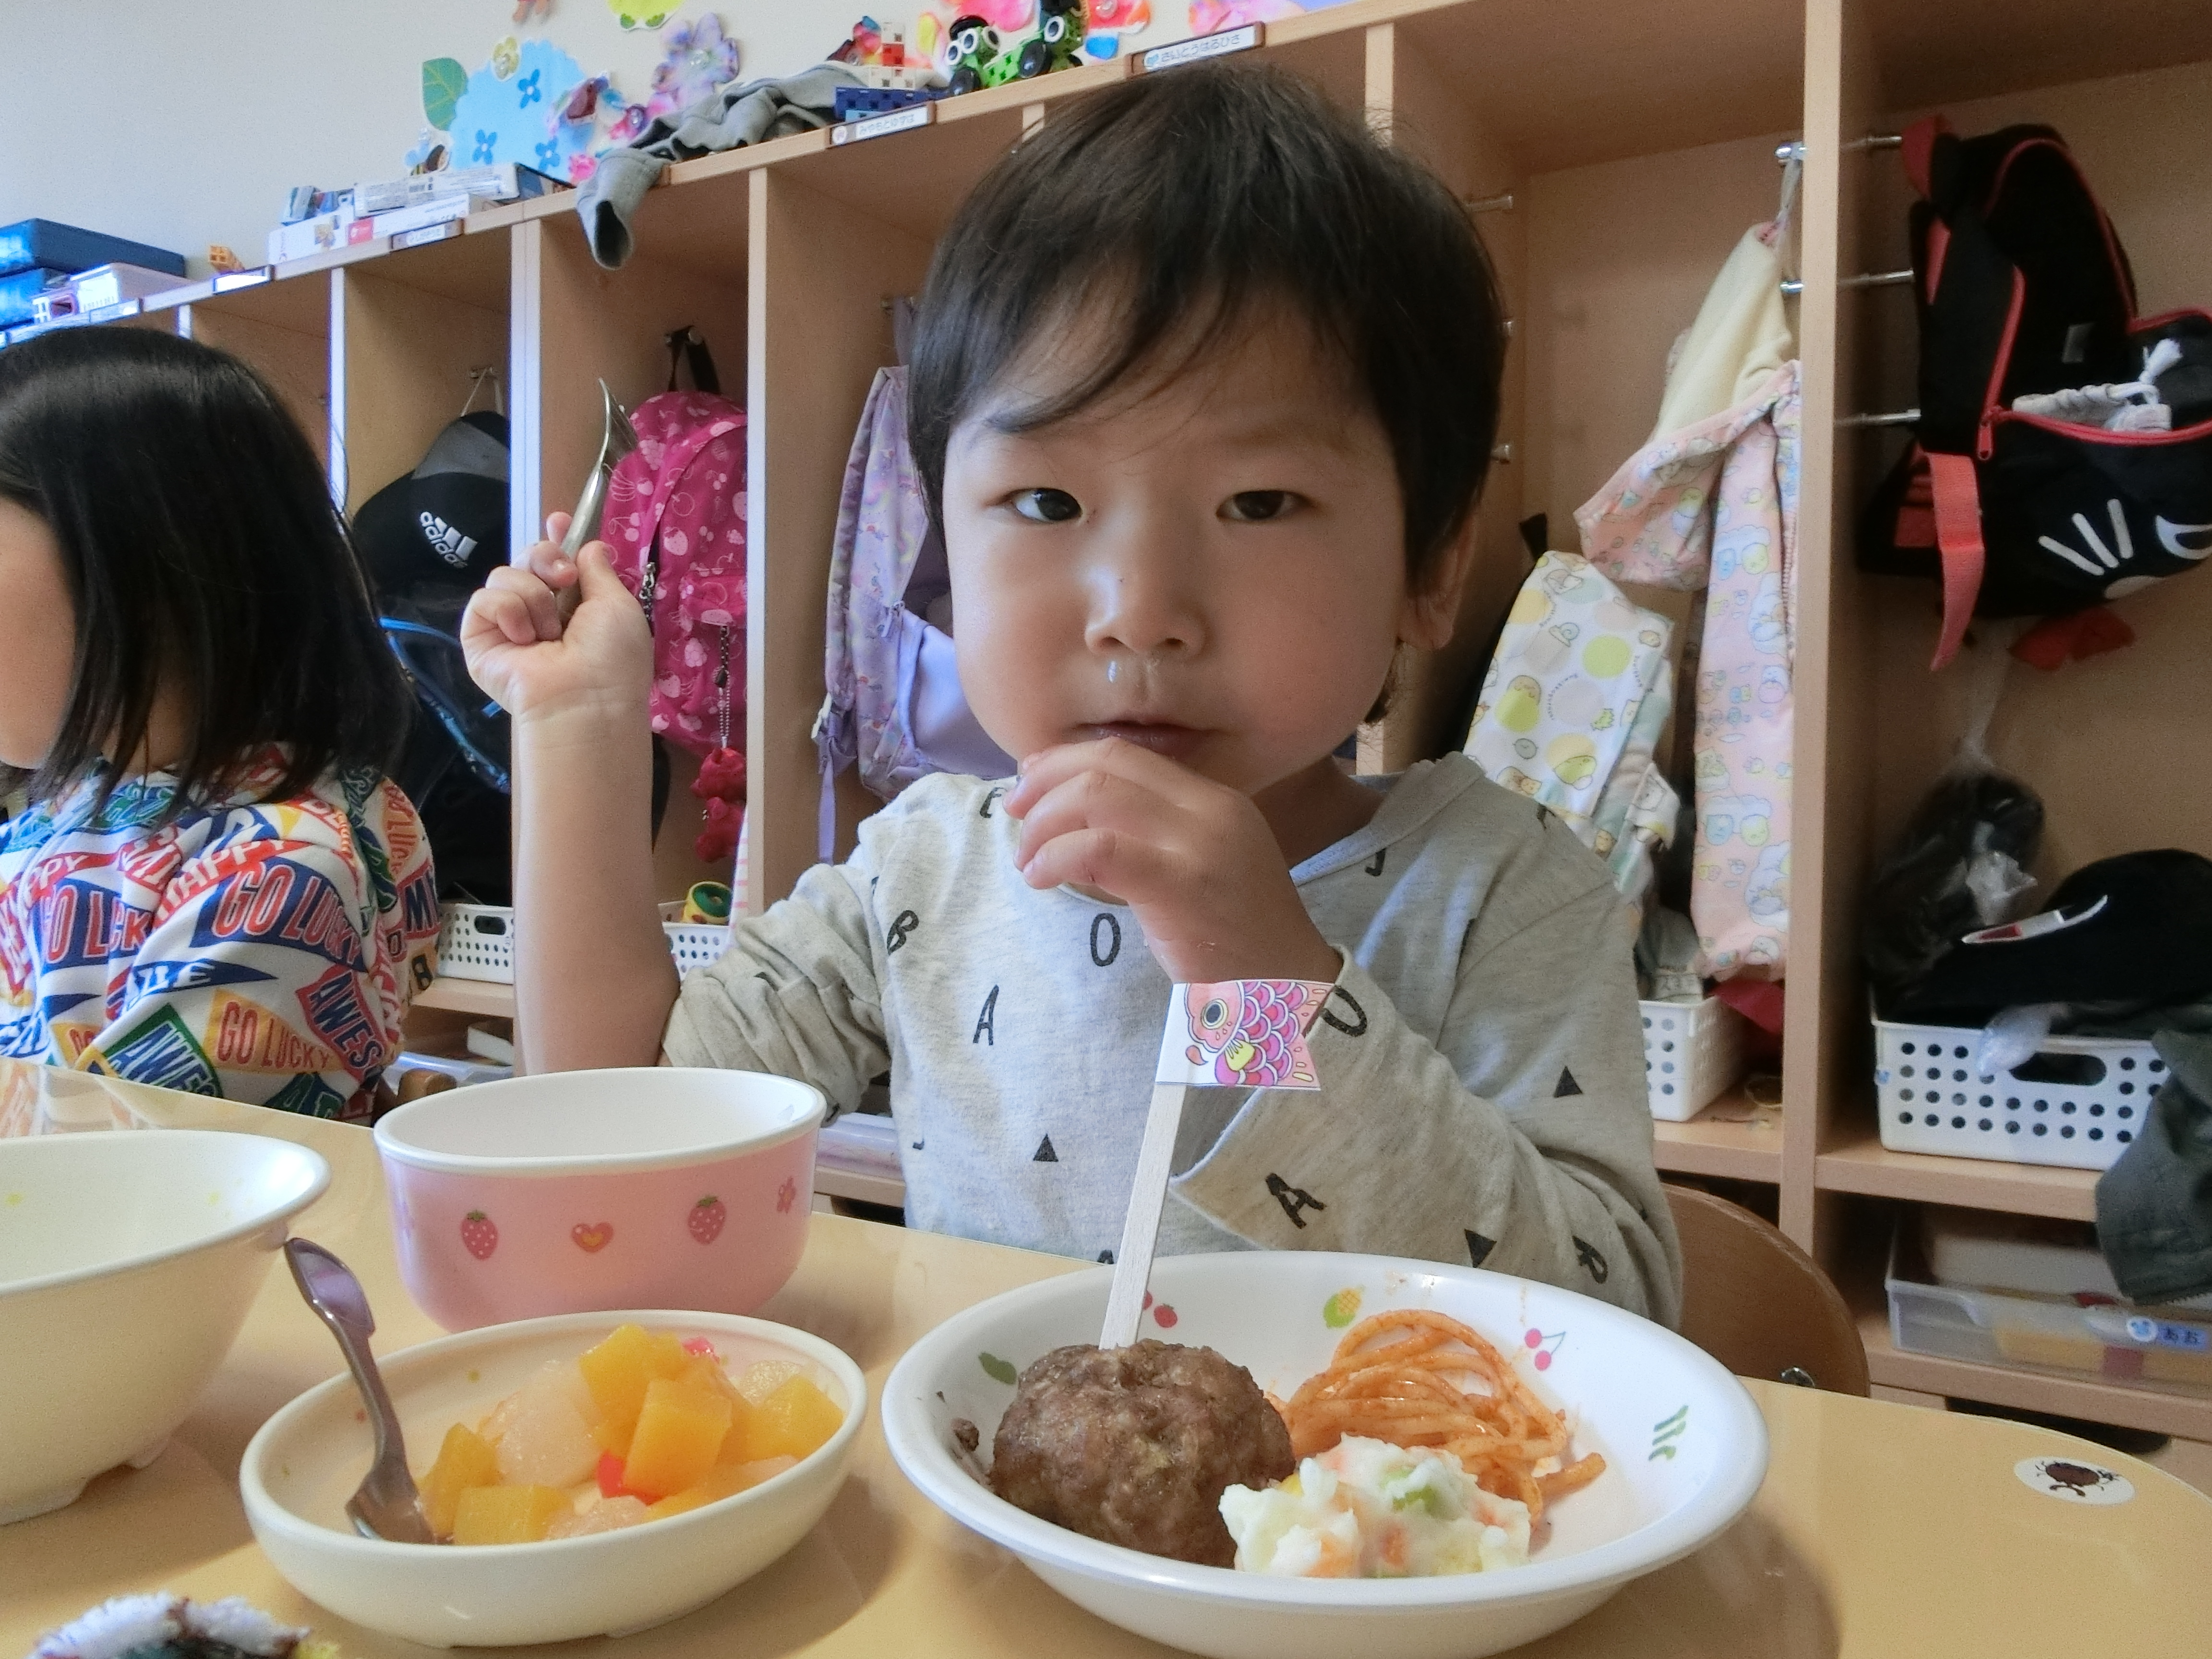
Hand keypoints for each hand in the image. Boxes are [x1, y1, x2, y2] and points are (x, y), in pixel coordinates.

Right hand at [461, 514, 651, 725]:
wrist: (584, 699)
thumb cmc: (611, 657)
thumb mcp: (618, 605)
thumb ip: (599, 570)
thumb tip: (589, 543)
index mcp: (574, 604)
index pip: (556, 560)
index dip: (555, 538)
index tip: (559, 521)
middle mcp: (539, 610)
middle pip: (528, 557)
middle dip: (546, 559)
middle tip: (564, 578)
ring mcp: (507, 624)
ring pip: (505, 574)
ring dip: (534, 597)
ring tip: (551, 633)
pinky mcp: (480, 637)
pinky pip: (484, 598)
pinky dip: (508, 611)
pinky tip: (525, 639)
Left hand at [1002, 738, 1340, 984]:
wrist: (1289, 991)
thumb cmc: (1236, 939)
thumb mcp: (1203, 865)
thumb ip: (1157, 833)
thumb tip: (1078, 811)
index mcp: (1214, 799)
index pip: (1127, 754)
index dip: (1066, 759)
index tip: (1029, 780)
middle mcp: (1210, 809)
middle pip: (1107, 764)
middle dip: (1044, 782)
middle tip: (1014, 814)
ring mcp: (1198, 844)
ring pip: (1097, 796)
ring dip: (1045, 823)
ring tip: (1027, 859)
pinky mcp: (1181, 885)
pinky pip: (1099, 849)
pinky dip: (1056, 857)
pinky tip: (1041, 879)